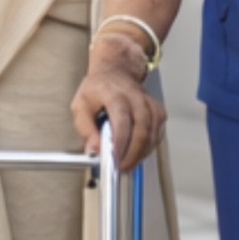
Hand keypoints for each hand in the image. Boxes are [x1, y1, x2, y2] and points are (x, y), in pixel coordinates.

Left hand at [70, 32, 165, 169]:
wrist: (115, 72)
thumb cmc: (97, 89)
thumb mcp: (80, 104)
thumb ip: (85, 128)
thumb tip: (94, 149)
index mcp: (115, 95)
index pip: (122, 121)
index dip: (120, 143)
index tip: (114, 158)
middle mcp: (136, 98)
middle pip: (141, 130)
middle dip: (132, 153)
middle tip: (120, 167)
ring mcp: (149, 105)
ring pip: (152, 134)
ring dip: (140, 153)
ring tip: (126, 163)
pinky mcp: (158, 112)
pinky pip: (157, 134)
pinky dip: (148, 147)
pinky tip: (137, 153)